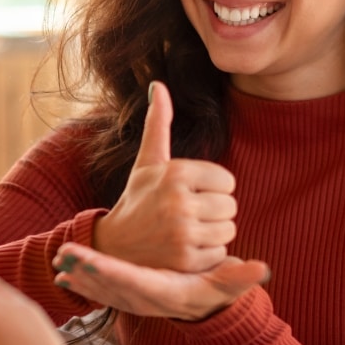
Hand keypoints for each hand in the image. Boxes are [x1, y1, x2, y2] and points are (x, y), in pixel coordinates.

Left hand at [53, 241, 269, 320]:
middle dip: (86, 272)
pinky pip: (99, 292)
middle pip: (110, 286)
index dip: (112, 273)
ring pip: (100, 290)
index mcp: (165, 292)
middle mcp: (144, 299)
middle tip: (63, 256)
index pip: (135, 281)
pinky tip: (60, 272)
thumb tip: (260, 268)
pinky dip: (81, 284)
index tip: (91, 263)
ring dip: (79, 277)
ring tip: (58, 260)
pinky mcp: (125, 297)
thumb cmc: (214, 292)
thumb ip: (241, 276)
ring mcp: (132, 300)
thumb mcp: (228, 284)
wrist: (203, 311)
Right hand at [93, 81, 237, 272]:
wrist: (113, 247)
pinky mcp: (185, 259)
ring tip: (186, 232)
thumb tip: (159, 85)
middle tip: (187, 216)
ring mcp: (181, 232)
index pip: (227, 181)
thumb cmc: (137, 200)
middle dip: (214, 213)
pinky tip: (184, 250)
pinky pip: (220, 253)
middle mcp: (178, 201)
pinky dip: (207, 255)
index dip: (213, 190)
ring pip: (228, 230)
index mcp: (175, 172)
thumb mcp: (147, 162)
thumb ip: (158, 124)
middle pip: (231, 206)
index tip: (189, 195)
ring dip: (212, 234)